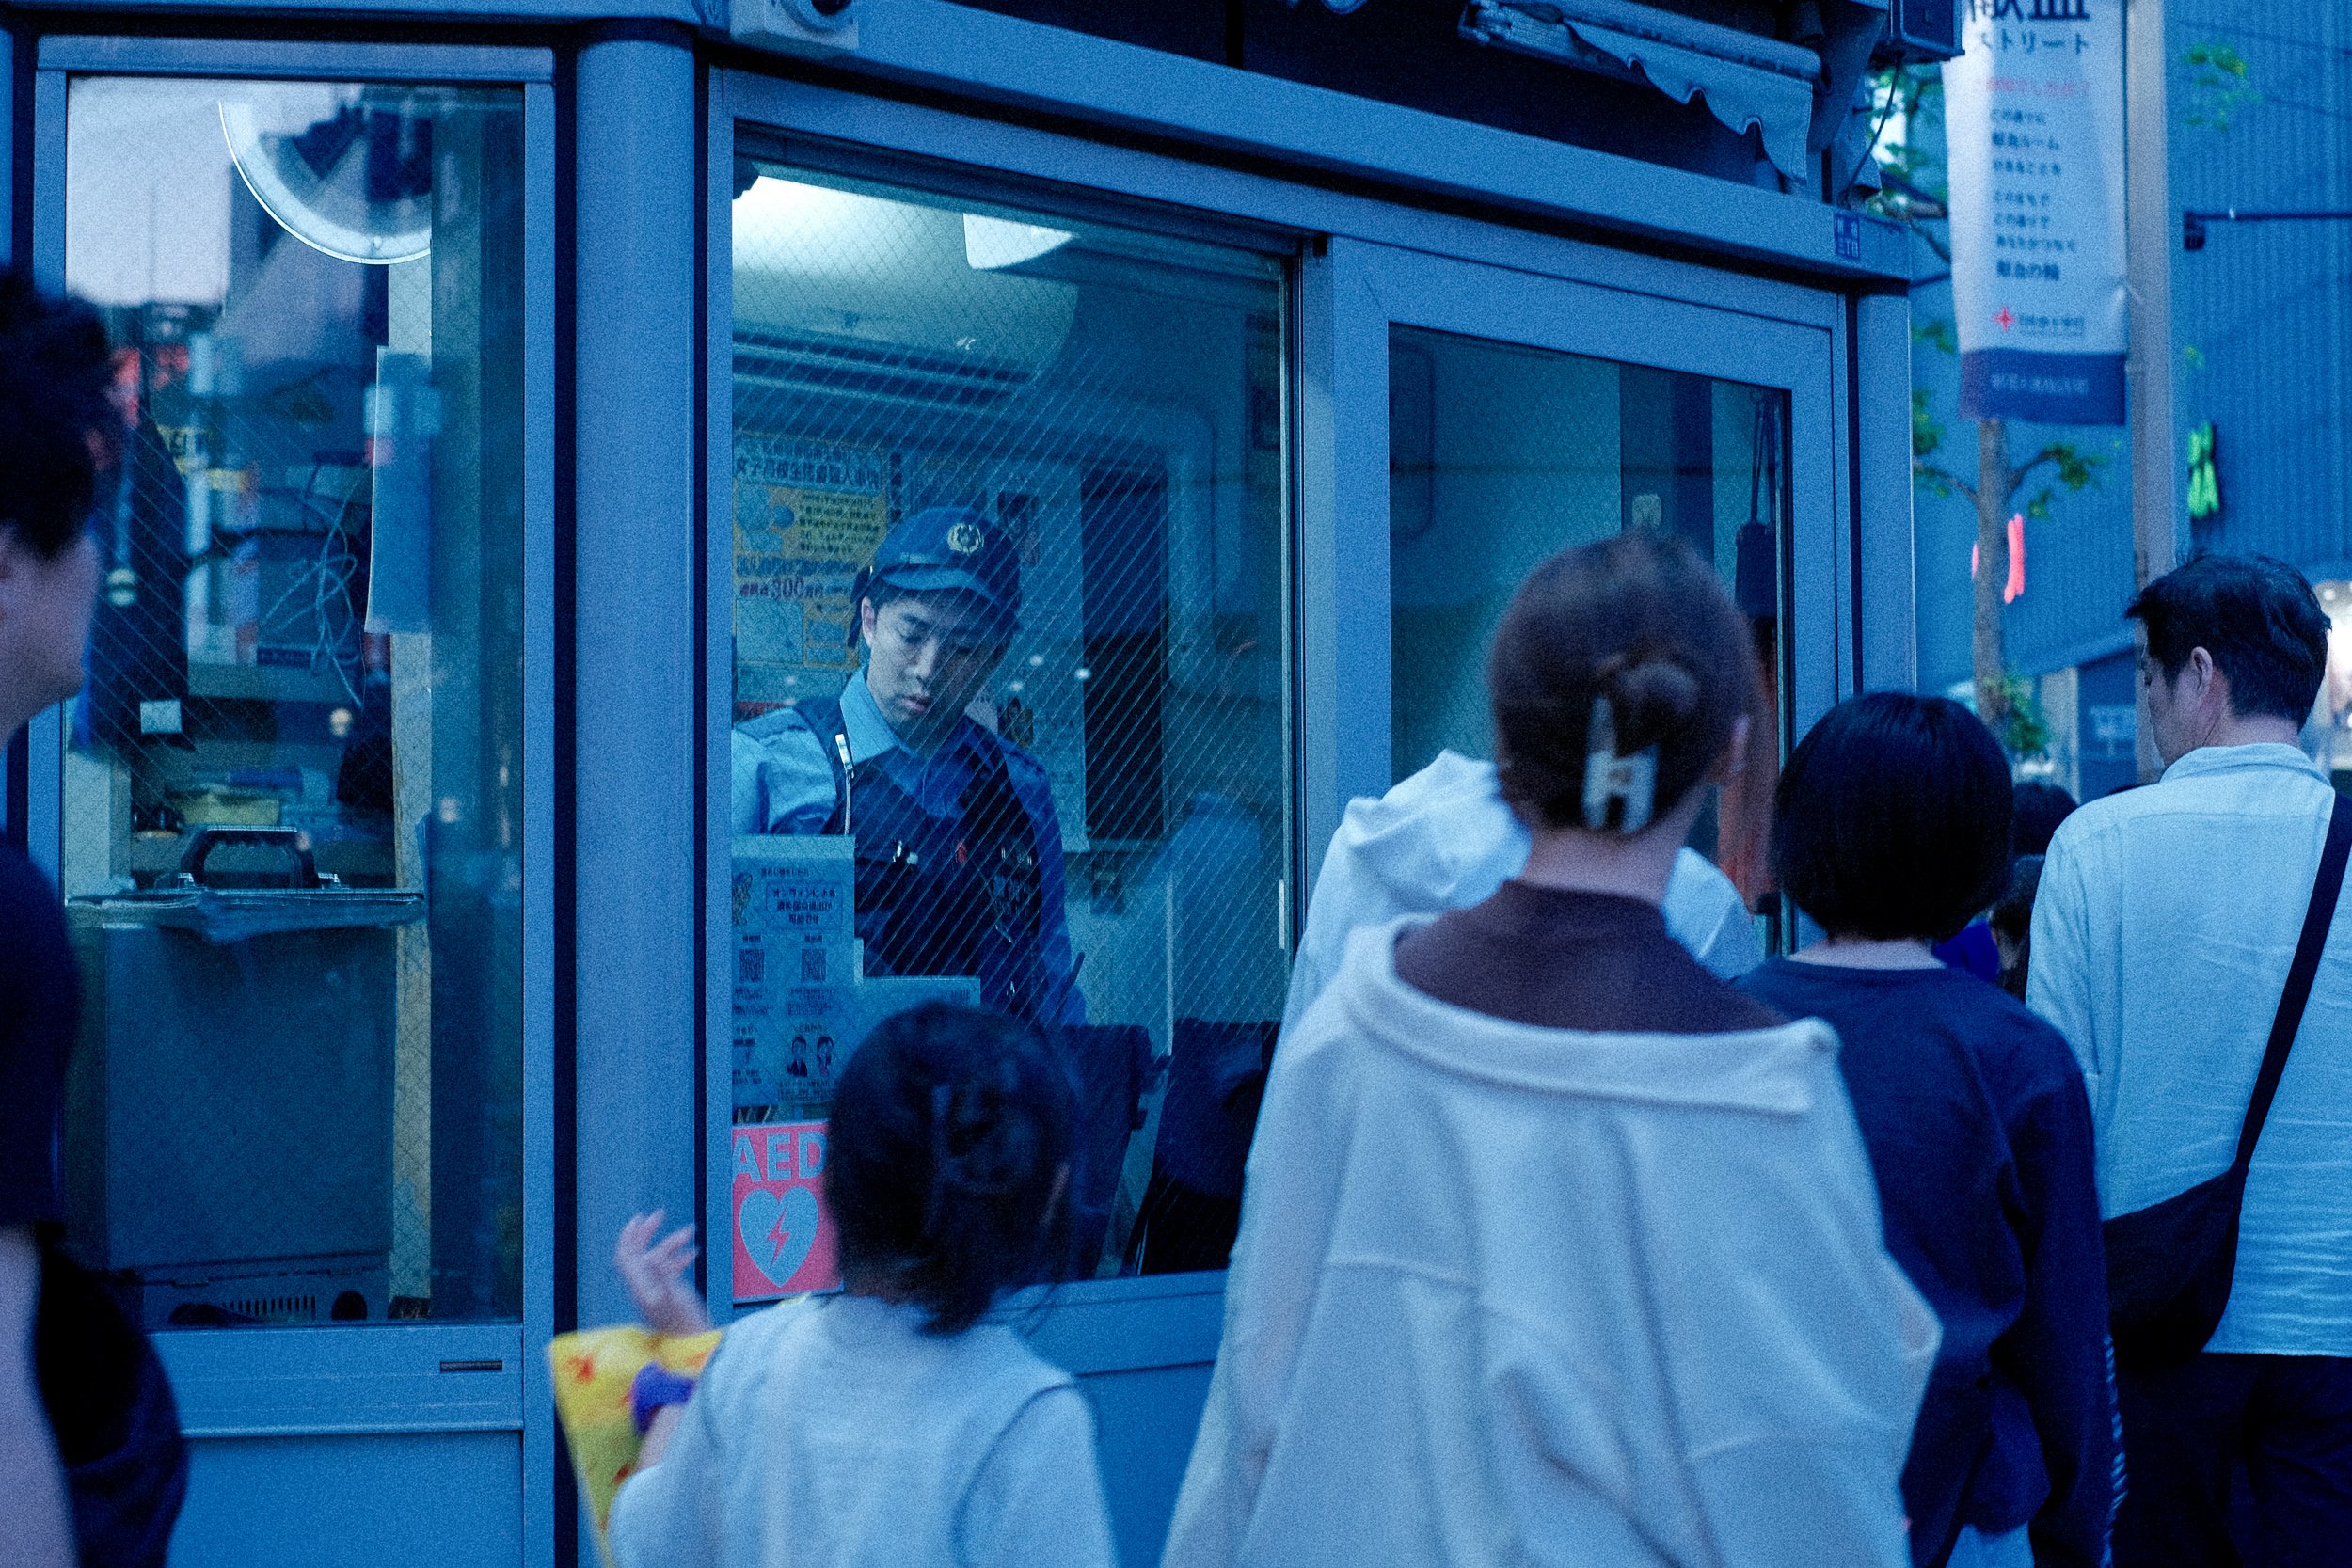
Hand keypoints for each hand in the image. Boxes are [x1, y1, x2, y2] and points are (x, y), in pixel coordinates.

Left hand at [615, 1212, 710, 1336]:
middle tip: (660, 1215)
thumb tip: (651, 1255)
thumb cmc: (687, 1324)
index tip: (641, 1218)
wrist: (695, 1347)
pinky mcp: (668, 1295)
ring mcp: (656, 1291)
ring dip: (672, 1244)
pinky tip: (694, 1253)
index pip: (625, 1257)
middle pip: (638, 1254)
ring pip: (657, 1260)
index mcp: (641, 1288)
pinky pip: (669, 1270)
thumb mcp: (674, 1297)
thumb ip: (661, 1276)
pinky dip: (679, 1258)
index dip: (629, 1236)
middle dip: (647, 1233)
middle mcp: (644, 1288)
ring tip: (691, 1232)